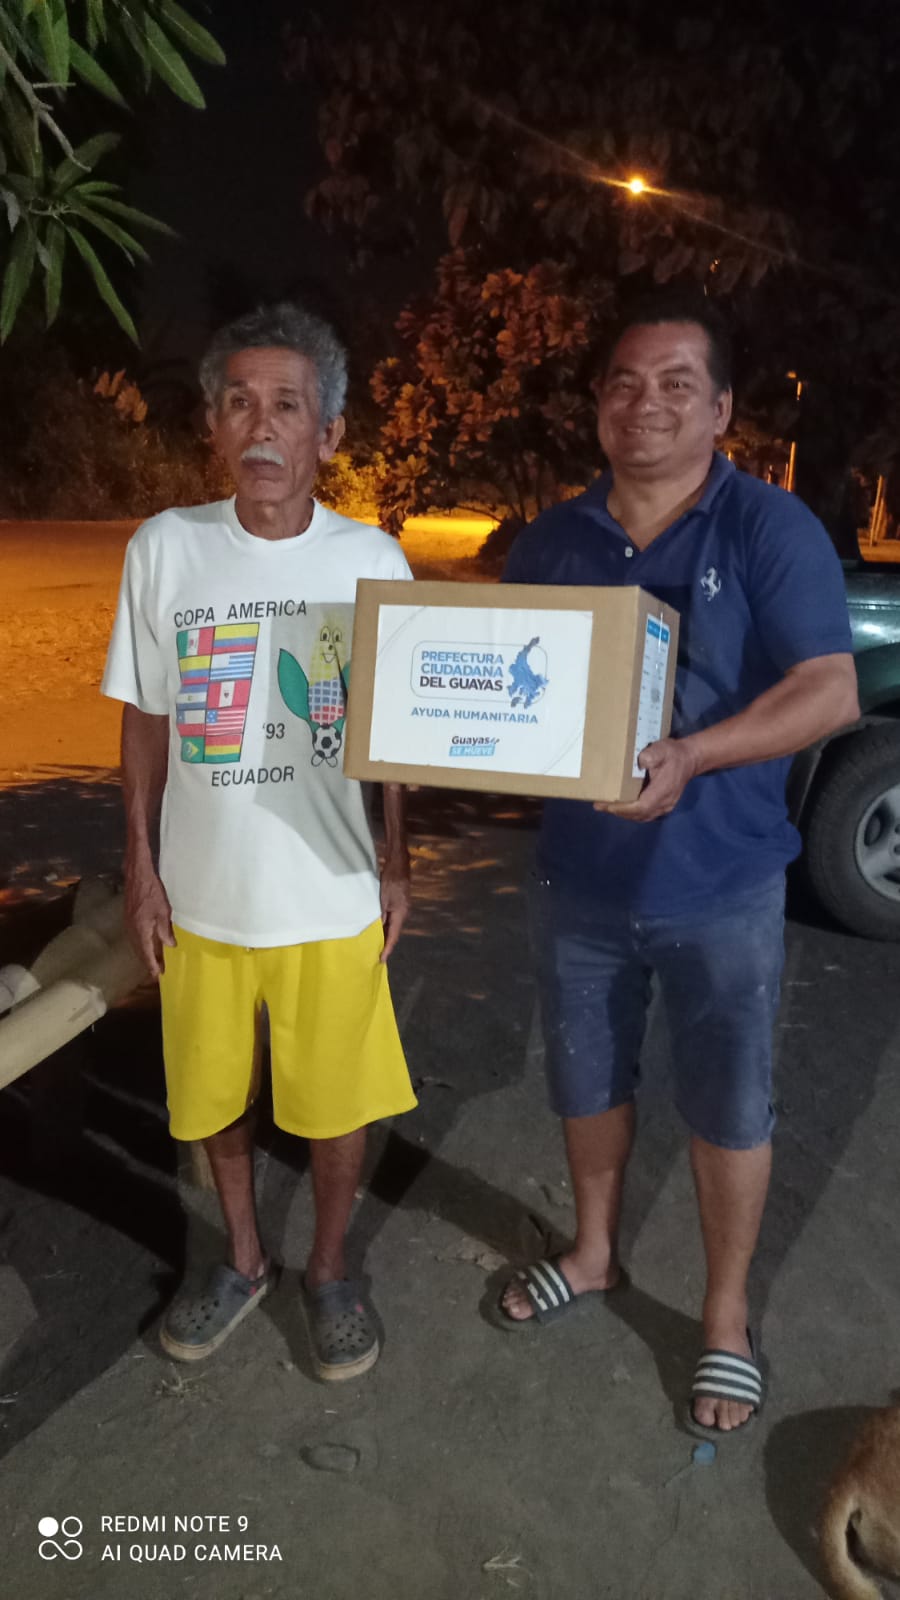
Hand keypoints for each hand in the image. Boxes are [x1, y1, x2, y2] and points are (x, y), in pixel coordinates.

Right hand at [124, 856, 175, 977]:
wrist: (137, 876)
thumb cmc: (152, 892)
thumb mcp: (163, 911)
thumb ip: (165, 930)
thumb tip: (170, 945)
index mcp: (141, 930)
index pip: (146, 954)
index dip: (152, 965)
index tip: (158, 975)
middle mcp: (132, 931)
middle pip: (139, 952)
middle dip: (148, 963)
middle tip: (158, 971)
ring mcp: (128, 925)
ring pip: (136, 945)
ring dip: (144, 954)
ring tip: (154, 961)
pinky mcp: (128, 919)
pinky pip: (134, 938)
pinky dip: (141, 945)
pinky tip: (148, 945)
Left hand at [380, 856, 410, 960]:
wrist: (398, 865)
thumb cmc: (390, 881)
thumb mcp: (382, 899)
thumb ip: (381, 915)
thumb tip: (377, 930)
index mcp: (400, 915)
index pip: (393, 937)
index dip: (387, 949)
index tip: (381, 960)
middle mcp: (403, 914)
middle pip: (393, 934)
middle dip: (385, 945)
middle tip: (375, 956)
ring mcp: (401, 909)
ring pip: (392, 927)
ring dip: (384, 936)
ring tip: (374, 946)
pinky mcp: (398, 904)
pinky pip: (391, 920)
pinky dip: (384, 927)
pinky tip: (377, 930)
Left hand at [594, 737, 698, 821]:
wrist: (690, 759)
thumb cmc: (674, 754)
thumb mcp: (663, 749)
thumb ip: (652, 755)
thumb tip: (641, 762)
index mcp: (663, 790)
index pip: (641, 806)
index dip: (624, 808)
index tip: (608, 804)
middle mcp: (665, 803)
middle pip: (639, 814)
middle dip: (619, 811)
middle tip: (600, 805)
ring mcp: (665, 806)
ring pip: (642, 816)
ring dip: (624, 814)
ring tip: (607, 807)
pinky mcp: (664, 806)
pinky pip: (646, 814)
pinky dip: (632, 813)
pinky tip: (622, 807)